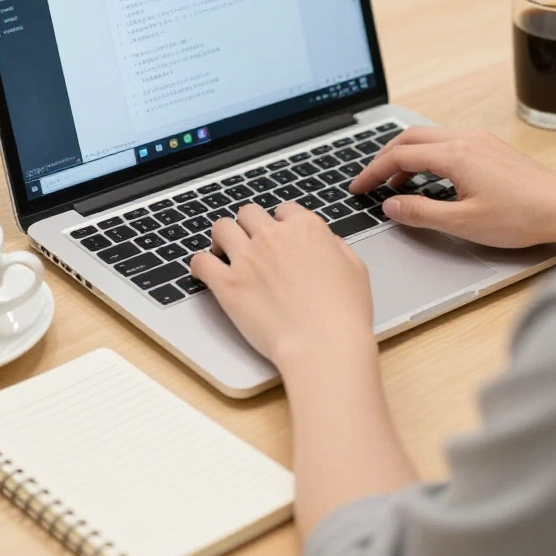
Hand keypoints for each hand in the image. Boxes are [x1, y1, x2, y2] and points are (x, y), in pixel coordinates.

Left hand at [191, 203, 373, 369]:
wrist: (324, 345)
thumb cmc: (343, 313)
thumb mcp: (355, 269)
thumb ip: (336, 247)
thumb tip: (326, 242)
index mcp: (305, 228)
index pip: (284, 209)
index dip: (280, 222)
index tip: (278, 235)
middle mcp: (273, 236)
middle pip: (249, 213)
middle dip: (249, 226)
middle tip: (249, 243)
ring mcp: (247, 258)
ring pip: (221, 227)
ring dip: (222, 237)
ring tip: (223, 251)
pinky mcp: (228, 284)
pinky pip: (200, 261)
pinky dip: (199, 264)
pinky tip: (204, 271)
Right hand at [350, 126, 555, 247]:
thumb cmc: (521, 217)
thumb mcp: (462, 223)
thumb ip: (420, 213)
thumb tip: (390, 206)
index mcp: (454, 155)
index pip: (399, 156)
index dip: (373, 172)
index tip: (357, 188)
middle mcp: (465, 139)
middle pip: (409, 138)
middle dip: (384, 159)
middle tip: (369, 182)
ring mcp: (479, 140)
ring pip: (428, 137)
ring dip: (406, 156)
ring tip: (395, 185)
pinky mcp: (490, 147)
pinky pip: (447, 142)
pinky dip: (427, 156)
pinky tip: (429, 178)